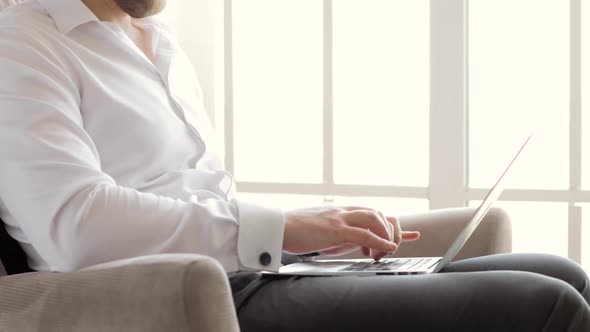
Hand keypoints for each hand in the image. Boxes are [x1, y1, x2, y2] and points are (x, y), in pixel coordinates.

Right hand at [282, 206, 420, 260]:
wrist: (277, 226)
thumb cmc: (295, 231)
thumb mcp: (321, 230)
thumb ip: (338, 234)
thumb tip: (350, 244)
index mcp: (340, 212)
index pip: (372, 212)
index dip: (389, 225)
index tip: (399, 239)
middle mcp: (343, 211)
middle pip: (378, 213)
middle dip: (390, 231)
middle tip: (388, 249)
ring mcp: (340, 218)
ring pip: (375, 219)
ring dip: (386, 235)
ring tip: (387, 250)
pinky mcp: (335, 229)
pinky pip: (364, 233)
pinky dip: (380, 241)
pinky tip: (388, 248)